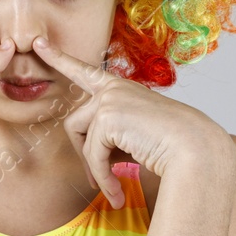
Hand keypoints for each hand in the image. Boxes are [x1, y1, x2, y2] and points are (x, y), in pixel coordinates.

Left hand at [30, 35, 233, 208]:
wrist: (196, 149)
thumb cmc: (172, 147)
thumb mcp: (135, 137)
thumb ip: (111, 139)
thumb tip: (91, 164)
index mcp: (122, 89)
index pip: (86, 72)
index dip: (60, 58)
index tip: (39, 44)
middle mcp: (114, 89)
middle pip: (75, 123)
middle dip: (82, 155)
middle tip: (97, 181)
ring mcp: (110, 99)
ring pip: (82, 140)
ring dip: (93, 169)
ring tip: (111, 189)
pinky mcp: (108, 116)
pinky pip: (92, 154)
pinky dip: (101, 176)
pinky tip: (115, 191)